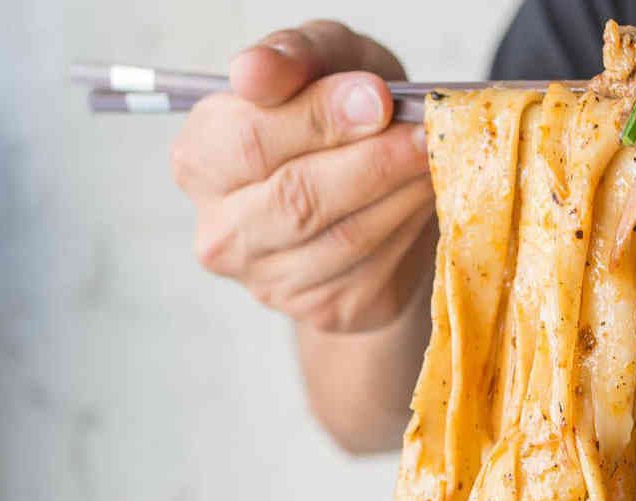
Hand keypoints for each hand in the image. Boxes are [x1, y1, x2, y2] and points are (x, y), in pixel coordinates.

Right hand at [171, 20, 435, 331]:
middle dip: (373, 160)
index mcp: (201, 160)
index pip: (250, 141)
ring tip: (434, 157)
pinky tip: (425, 197)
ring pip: (347, 238)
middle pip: (297, 198)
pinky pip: (377, 269)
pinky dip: (411, 227)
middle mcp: (222, 232)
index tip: (379, 98)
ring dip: (402, 193)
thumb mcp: (321, 61)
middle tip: (425, 133)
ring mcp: (271, 283)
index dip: (319, 118)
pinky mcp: (327, 310)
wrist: (369, 188)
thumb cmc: (337, 113)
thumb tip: (257, 72)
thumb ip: (290, 56)